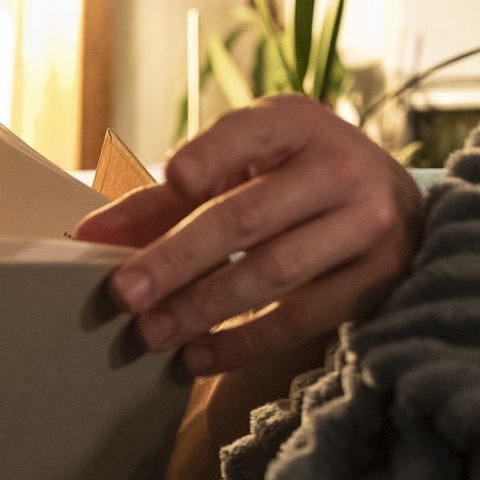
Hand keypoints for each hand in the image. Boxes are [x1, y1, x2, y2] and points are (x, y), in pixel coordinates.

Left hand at [73, 94, 420, 373]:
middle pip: (248, 217)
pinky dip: (245, 341)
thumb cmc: (290, 182)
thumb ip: (163, 202)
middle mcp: (341, 166)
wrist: (390, 204)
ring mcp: (367, 223)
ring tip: (151, 332)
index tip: (175, 178)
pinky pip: (304, 317)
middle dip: (178, 258)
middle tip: (125, 293)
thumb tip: (88, 237)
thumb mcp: (236, 173)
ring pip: (274, 270)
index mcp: (297, 124)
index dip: (213, 154)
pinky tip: (200, 355)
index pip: (249, 134)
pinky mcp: (377, 278)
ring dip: (203, 307)